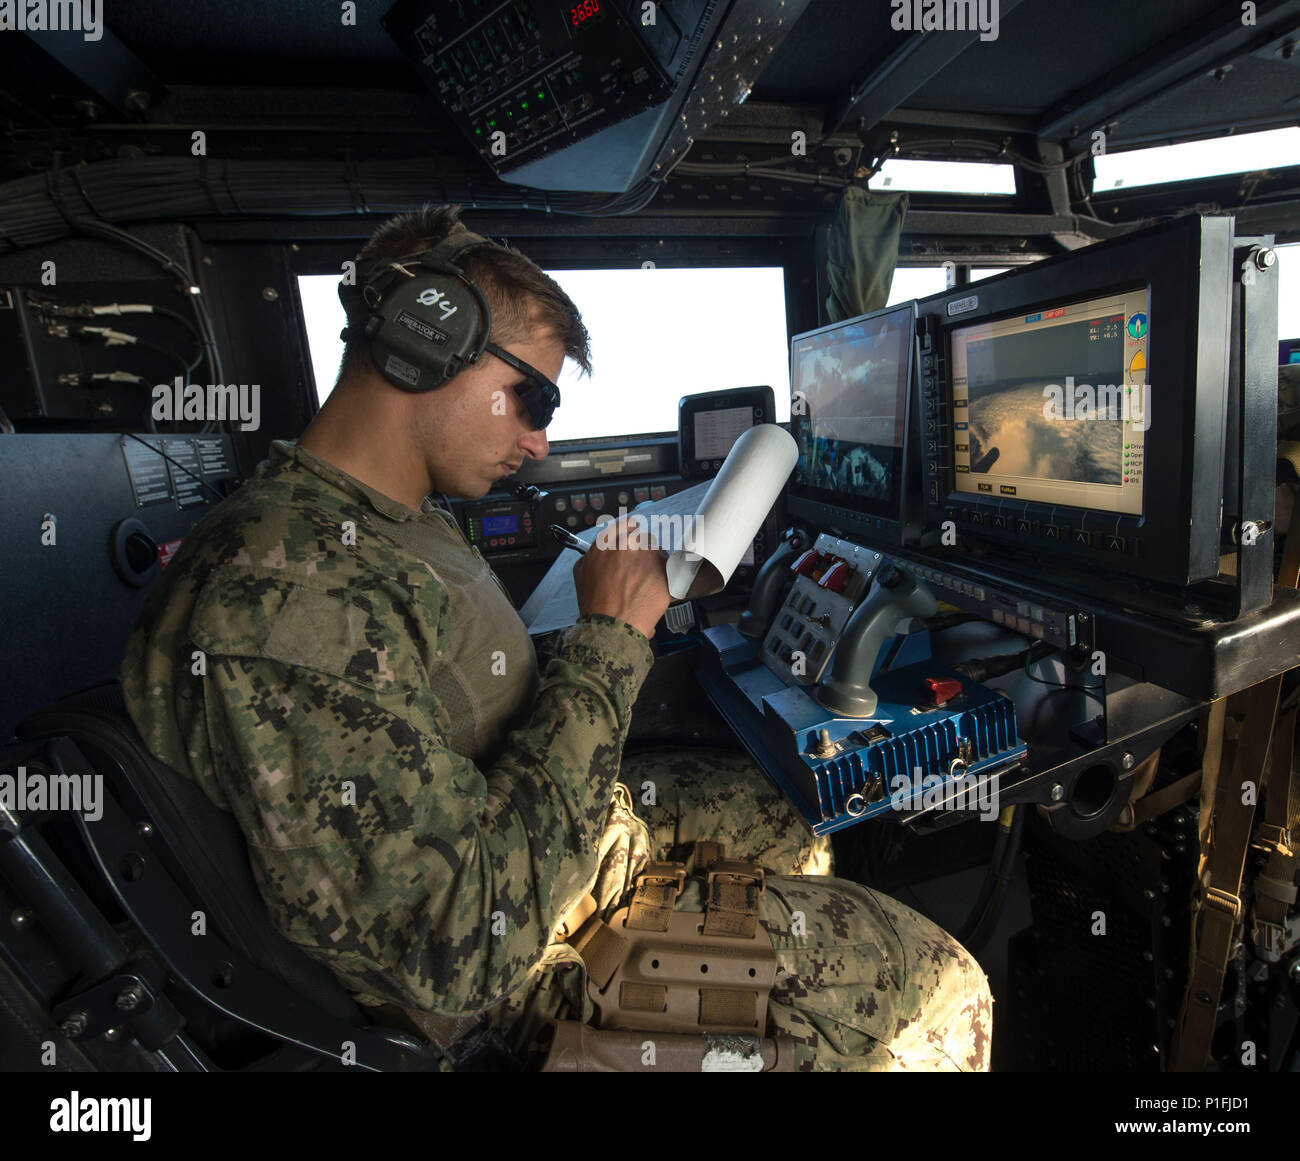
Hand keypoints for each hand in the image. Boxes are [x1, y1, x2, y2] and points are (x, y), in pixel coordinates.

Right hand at [572, 517, 670, 639]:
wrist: (611, 626)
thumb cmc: (596, 605)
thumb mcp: (582, 573)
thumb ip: (593, 555)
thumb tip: (602, 552)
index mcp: (607, 542)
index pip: (627, 525)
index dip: (632, 533)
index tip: (635, 540)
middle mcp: (629, 544)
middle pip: (645, 539)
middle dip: (643, 553)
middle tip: (637, 571)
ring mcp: (649, 557)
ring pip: (658, 554)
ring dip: (654, 566)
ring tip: (643, 587)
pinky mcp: (665, 572)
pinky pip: (668, 571)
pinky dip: (663, 580)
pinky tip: (651, 593)